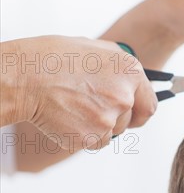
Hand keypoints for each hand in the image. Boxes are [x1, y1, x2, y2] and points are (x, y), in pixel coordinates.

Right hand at [9, 35, 156, 149]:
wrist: (25, 77)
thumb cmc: (55, 59)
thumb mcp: (96, 49)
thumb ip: (121, 68)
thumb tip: (134, 83)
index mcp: (130, 72)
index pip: (149, 105)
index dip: (139, 112)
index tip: (133, 115)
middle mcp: (124, 97)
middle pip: (129, 122)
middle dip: (114, 118)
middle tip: (90, 106)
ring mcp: (108, 119)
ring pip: (111, 133)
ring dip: (98, 126)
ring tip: (74, 107)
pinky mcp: (91, 137)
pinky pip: (95, 142)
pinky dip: (84, 135)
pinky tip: (68, 117)